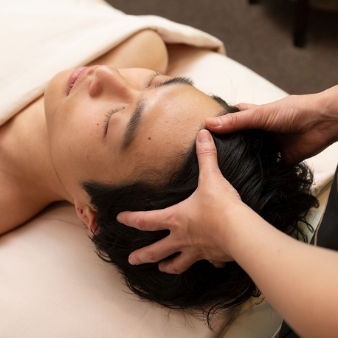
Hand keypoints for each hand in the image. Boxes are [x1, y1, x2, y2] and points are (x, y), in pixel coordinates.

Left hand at [117, 129, 248, 273]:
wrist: (241, 230)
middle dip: (142, 256)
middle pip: (157, 251)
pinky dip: (205, 263)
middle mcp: (182, 237)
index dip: (131, 218)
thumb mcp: (211, 178)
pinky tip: (208, 263)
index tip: (120, 219)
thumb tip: (203, 133)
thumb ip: (205, 156)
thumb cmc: (221, 206)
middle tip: (131, 260)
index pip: (146, 220)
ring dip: (168, 266)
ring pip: (177, 263)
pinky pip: (206, 263)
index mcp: (176, 219)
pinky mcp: (212, 257)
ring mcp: (196, 250)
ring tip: (161, 268)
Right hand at [206, 85, 337, 163]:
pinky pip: (268, 168)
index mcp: (255, 117)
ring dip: (244, 161)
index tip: (206, 132)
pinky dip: (261, 173)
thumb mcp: (261, 115)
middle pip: (241, 139)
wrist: (323, 122)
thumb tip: (209, 124)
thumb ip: (237, 122)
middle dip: (229, 146)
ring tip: (225, 171)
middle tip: (212, 157)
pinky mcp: (281, 159)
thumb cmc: (295, 111)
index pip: (234, 117)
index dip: (222, 122)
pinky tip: (247, 179)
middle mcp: (261, 132)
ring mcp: (271, 146)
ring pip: (253, 155)